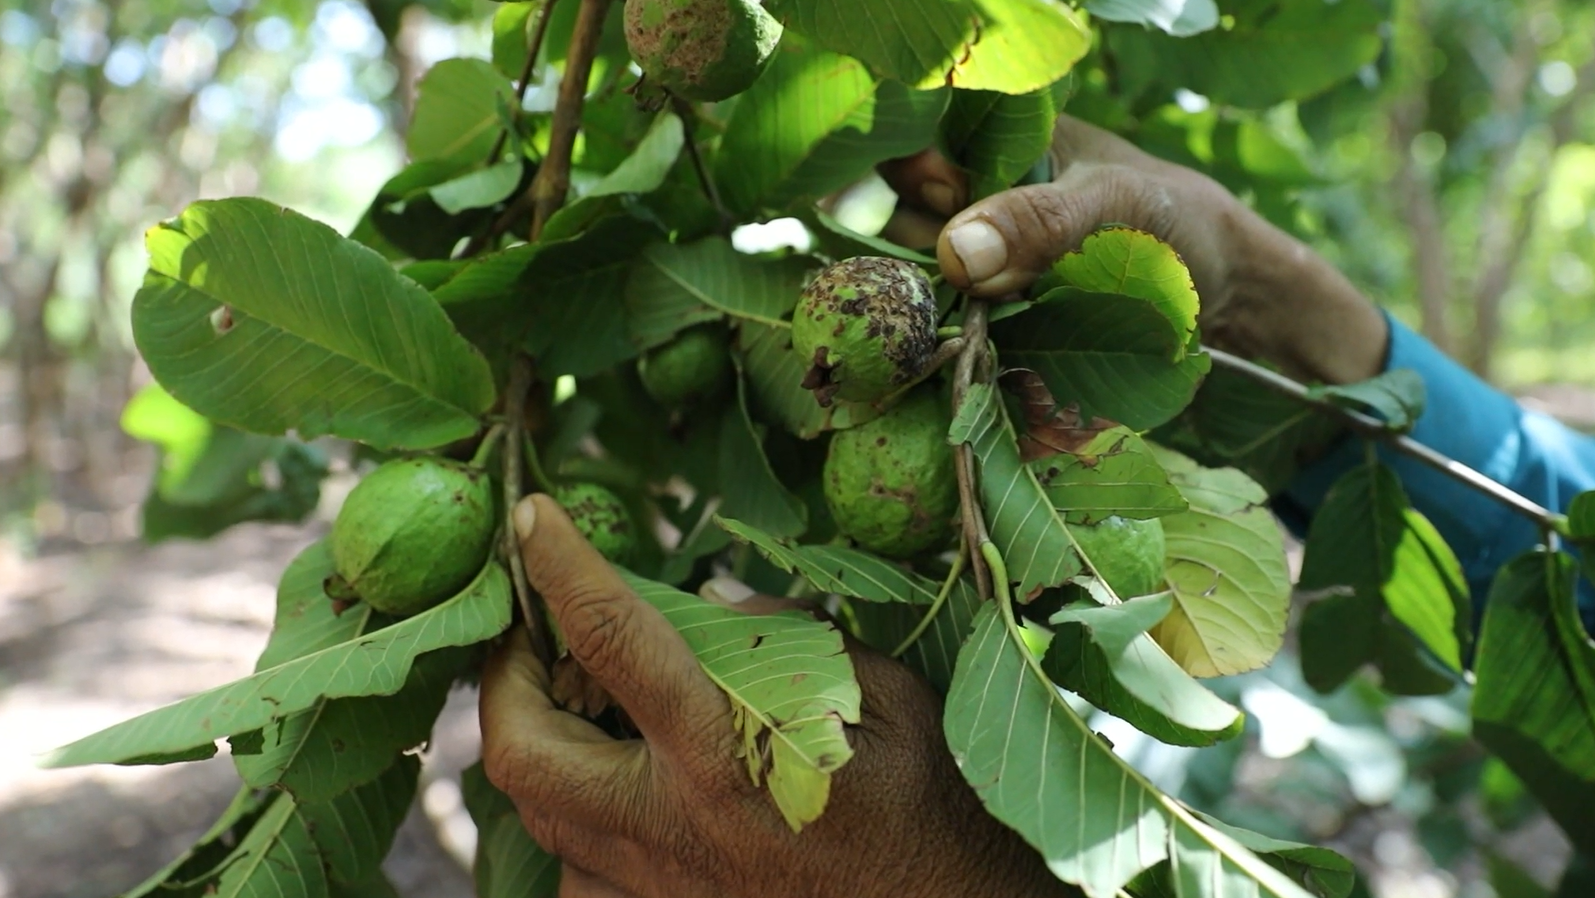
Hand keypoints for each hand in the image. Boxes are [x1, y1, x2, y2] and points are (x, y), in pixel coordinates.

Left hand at [480, 494, 1075, 897]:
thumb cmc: (922, 808)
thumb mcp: (885, 699)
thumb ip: (794, 641)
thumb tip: (717, 601)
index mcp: (726, 753)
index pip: (617, 641)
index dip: (564, 570)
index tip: (533, 519)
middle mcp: (670, 825)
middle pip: (522, 752)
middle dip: (503, 682)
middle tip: (529, 637)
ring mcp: (654, 886)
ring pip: (538, 817)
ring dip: (541, 749)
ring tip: (574, 703)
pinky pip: (576, 872)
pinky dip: (578, 820)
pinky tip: (619, 791)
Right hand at [878, 114, 1388, 385]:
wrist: (1231, 296)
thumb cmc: (1181, 221)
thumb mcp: (1115, 206)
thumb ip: (1040, 219)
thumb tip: (958, 254)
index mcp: (997, 143)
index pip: (909, 153)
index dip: (910, 185)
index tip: (946, 214)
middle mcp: (978, 198)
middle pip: (902, 224)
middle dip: (924, 258)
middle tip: (977, 283)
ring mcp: (984, 261)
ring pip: (922, 282)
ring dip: (941, 309)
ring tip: (989, 323)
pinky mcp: (995, 314)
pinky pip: (953, 327)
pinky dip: (961, 344)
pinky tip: (984, 354)